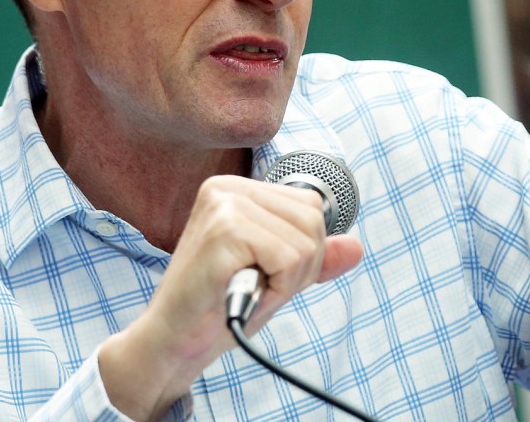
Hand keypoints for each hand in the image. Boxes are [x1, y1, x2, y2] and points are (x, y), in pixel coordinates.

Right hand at [99, 175, 363, 420]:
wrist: (172, 342)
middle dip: (301, 266)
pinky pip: (290, 259)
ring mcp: (223, 205)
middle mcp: (227, 187)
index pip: (310, 205)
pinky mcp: (224, 231)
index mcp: (236, 188)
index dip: (305, 250)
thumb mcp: (274, 276)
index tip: (266, 272)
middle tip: (258, 285)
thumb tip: (356, 247)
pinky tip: (244, 294)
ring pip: (305, 241)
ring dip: (287, 281)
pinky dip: (277, 288)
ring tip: (248, 289)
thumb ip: (312, 257)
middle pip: (313, 219)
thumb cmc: (217, 307)